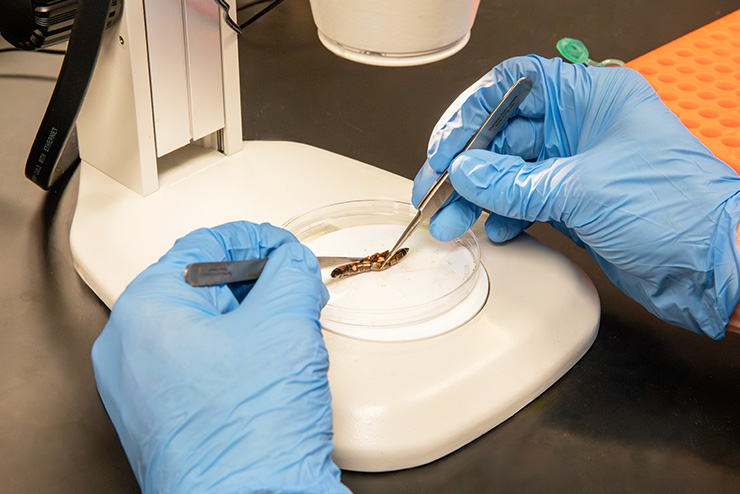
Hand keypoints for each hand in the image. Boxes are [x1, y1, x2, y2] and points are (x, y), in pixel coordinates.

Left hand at [92, 222, 349, 492]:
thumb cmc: (248, 434)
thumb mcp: (285, 325)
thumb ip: (292, 274)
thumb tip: (292, 261)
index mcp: (145, 312)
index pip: (200, 246)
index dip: (252, 239)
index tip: (281, 246)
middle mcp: (129, 348)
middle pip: (198, 287)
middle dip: (254, 283)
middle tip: (291, 288)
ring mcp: (140, 387)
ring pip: (199, 328)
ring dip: (248, 319)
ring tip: (286, 330)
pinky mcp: (160, 416)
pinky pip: (196, 365)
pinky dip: (233, 354)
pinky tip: (266, 366)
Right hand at [413, 55, 739, 338]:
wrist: (714, 268)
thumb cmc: (679, 210)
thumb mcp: (583, 189)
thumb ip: (514, 183)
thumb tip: (466, 173)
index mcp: (593, 98)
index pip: (517, 85)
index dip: (474, 111)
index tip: (447, 144)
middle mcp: (583, 128)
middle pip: (506, 133)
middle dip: (467, 163)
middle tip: (435, 188)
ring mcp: (578, 168)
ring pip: (510, 173)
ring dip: (477, 196)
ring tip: (450, 218)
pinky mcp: (576, 205)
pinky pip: (525, 202)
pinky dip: (505, 216)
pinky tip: (494, 230)